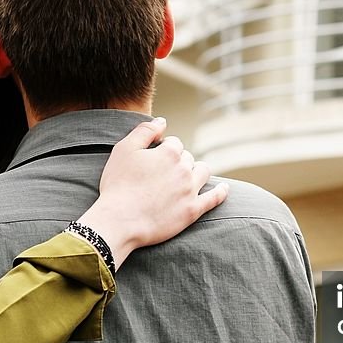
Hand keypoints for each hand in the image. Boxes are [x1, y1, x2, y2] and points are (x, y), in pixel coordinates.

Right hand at [77, 117, 228, 267]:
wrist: (120, 221)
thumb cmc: (118, 185)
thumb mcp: (124, 150)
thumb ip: (144, 131)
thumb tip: (162, 121)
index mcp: (169, 153)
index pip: (174, 143)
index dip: (164, 148)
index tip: (154, 159)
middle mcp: (184, 169)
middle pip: (187, 158)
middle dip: (178, 161)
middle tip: (162, 173)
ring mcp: (190, 190)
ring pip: (203, 172)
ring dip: (197, 171)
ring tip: (188, 176)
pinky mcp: (192, 211)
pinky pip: (214, 198)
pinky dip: (221, 192)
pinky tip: (224, 188)